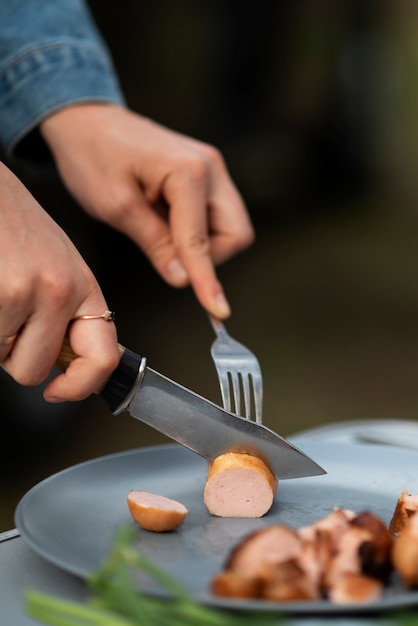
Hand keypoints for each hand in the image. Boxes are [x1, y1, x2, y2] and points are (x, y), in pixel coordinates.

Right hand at [0, 162, 118, 400]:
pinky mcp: (2, 293)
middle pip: (35, 370)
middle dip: (13, 356)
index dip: (79, 387)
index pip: (104, 357)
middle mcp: (64, 291)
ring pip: (1, 358)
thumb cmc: (12, 224)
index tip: (57, 392)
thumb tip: (60, 363)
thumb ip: (65, 311)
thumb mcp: (56, 264)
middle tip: (6, 320)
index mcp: (84, 287)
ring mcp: (31, 292)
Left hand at [40, 104, 253, 317]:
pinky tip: (166, 220)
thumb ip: (155, 244)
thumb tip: (183, 280)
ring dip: (203, 244)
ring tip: (159, 229)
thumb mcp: (117, 208)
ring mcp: (212, 168)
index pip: (202, 241)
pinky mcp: (207, 173)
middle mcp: (211, 167)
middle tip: (168, 255)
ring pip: (230, 226)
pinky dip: (198, 230)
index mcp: (188, 172)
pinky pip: (217, 215)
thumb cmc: (94, 157)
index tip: (218, 312)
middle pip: (236, 234)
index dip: (206, 279)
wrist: (87, 120)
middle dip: (210, 257)